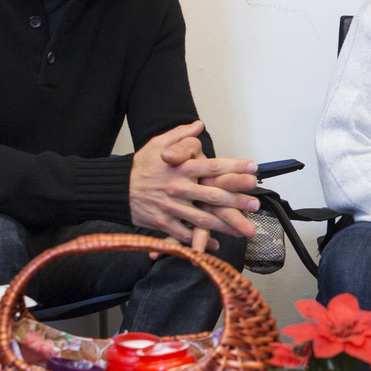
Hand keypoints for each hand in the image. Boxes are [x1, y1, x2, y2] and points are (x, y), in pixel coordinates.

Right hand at [129, 121, 259, 246]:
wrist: (114, 188)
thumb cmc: (139, 166)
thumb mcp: (157, 144)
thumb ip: (180, 136)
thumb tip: (199, 125)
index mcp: (181, 168)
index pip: (213, 166)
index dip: (235, 167)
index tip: (254, 169)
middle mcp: (178, 188)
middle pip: (213, 195)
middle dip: (238, 200)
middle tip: (256, 203)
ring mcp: (171, 208)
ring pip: (203, 219)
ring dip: (225, 225)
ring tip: (244, 229)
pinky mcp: (163, 223)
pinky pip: (185, 234)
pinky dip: (201, 241)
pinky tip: (217, 245)